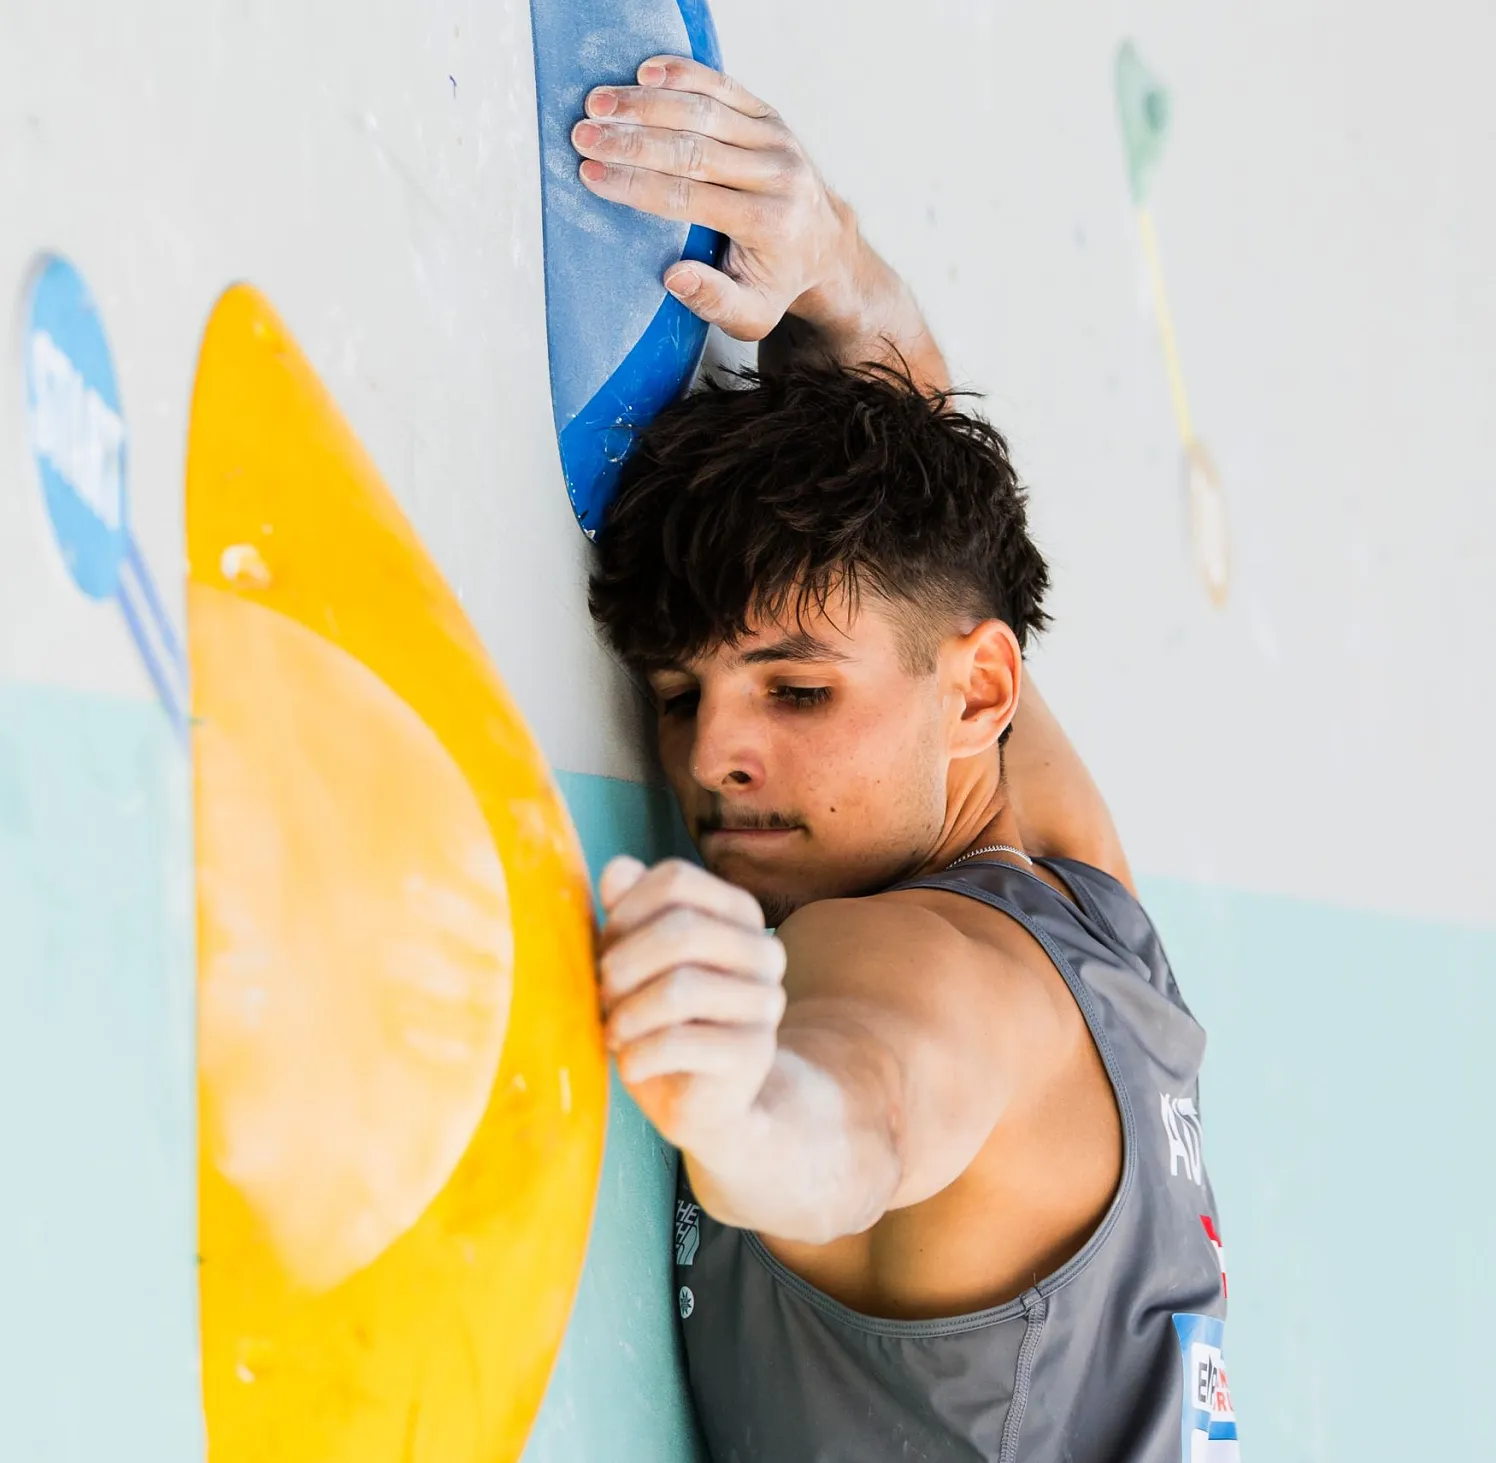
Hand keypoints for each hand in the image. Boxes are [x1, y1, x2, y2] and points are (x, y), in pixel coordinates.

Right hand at [571, 56, 852, 341]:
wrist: (825, 248)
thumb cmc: (777, 282)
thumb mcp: (751, 315)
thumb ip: (713, 300)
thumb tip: (673, 277)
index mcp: (768, 223)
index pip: (689, 198)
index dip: (636, 185)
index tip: (591, 176)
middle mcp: (777, 175)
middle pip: (692, 147)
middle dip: (630, 140)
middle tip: (583, 135)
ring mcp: (776, 139)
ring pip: (703, 110)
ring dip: (645, 103)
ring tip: (598, 103)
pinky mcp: (771, 116)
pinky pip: (723, 86)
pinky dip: (683, 75)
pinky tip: (644, 73)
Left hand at [597, 855, 787, 1150]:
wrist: (704, 1102)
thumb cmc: (661, 1020)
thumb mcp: (637, 961)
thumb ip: (628, 911)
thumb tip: (618, 870)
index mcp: (739, 913)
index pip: (676, 880)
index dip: (626, 911)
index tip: (605, 947)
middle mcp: (764, 950)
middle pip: (682, 930)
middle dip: (623, 964)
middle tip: (602, 995)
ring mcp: (766, 1003)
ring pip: (681, 989)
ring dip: (627, 1014)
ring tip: (614, 1032)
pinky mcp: (753, 1054)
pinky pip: (679, 1042)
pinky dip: (637, 1056)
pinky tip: (631, 1065)